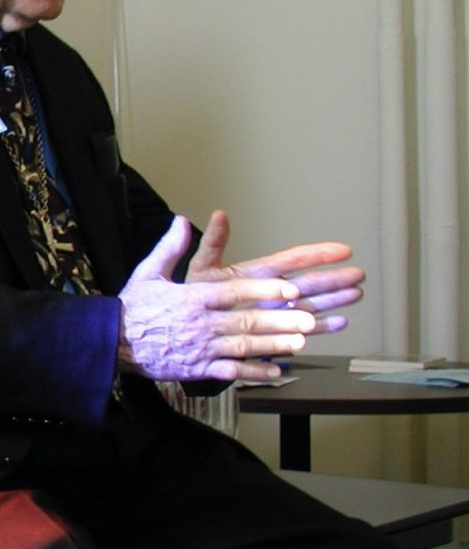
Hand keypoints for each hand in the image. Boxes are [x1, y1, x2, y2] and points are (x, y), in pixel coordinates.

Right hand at [117, 213, 362, 382]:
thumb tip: (182, 221)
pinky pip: (230, 371)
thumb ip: (171, 247)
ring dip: (274, 345)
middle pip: (245, 321)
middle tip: (308, 317)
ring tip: (300, 341)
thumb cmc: (134, 306)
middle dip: (279, 320)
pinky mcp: (196, 368)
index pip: (233, 292)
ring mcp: (199, 348)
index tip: (288, 288)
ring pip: (243, 347)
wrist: (111, 341)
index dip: (263, 290)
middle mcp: (199, 323)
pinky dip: (254, 372)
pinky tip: (276, 370)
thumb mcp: (149, 272)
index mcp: (191, 297)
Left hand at [186, 210, 363, 333]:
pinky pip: (302, 331)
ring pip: (311, 305)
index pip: (292, 260)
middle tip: (358, 274)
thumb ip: (213, 244)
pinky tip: (340, 323)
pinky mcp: (274, 334)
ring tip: (356, 293)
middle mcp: (271, 292)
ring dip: (334, 300)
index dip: (318, 254)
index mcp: (257, 274)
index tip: (342, 249)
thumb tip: (218, 214)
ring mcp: (275, 313)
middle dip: (334, 278)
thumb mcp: (201, 269)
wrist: (189, 329)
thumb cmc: (194, 297)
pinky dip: (322, 328)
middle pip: (309, 283)